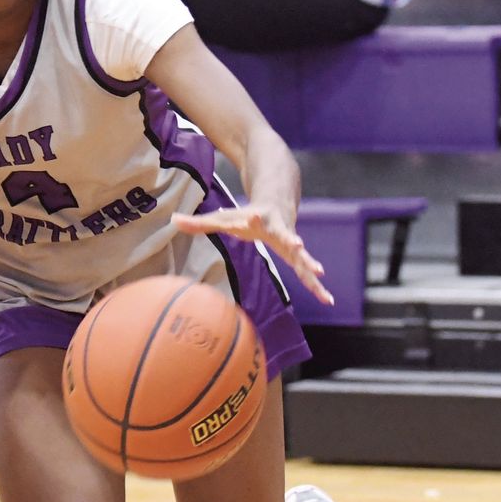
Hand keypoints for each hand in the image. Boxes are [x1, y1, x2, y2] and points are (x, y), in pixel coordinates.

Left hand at [172, 205, 334, 305]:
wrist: (277, 202)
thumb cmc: (246, 215)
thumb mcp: (222, 217)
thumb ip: (199, 222)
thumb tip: (172, 221)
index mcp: (259, 218)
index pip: (254, 218)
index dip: (253, 218)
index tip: (254, 215)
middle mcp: (279, 229)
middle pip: (286, 236)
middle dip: (293, 242)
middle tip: (300, 246)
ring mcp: (291, 243)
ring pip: (302, 257)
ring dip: (310, 268)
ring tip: (320, 279)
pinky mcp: (297, 255)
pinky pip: (307, 272)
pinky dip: (317, 285)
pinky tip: (328, 299)